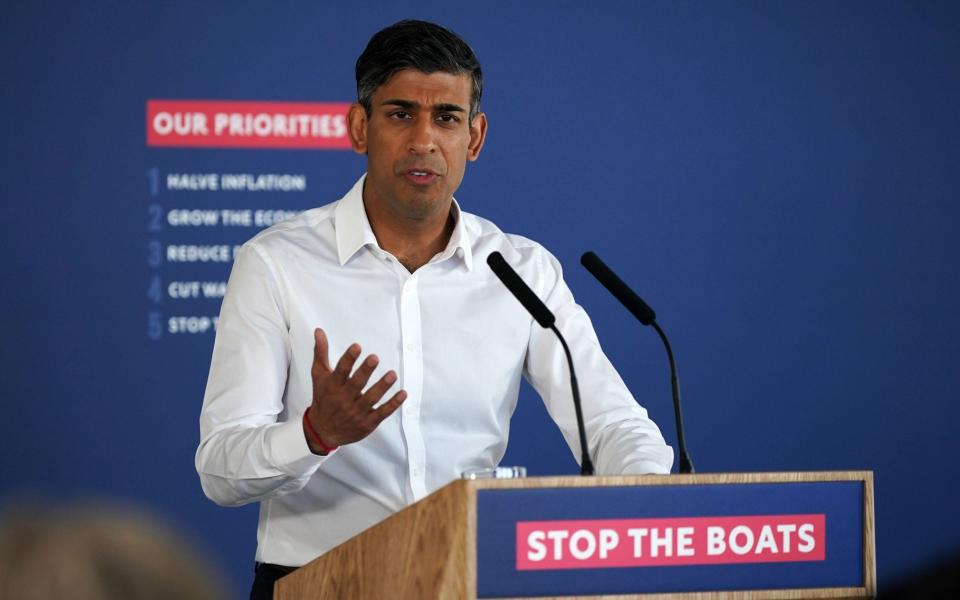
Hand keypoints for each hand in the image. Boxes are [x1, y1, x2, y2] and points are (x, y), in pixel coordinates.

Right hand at [304, 328, 405, 453]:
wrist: (322, 430)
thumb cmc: (322, 399)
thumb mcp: (319, 376)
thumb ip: (321, 353)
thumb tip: (319, 331)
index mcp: (332, 386)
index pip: (341, 370)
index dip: (349, 359)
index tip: (357, 347)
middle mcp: (344, 399)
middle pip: (356, 384)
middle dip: (365, 371)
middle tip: (374, 358)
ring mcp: (356, 412)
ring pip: (371, 398)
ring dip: (382, 386)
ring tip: (392, 374)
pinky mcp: (367, 422)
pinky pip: (381, 413)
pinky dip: (393, 404)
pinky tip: (402, 394)